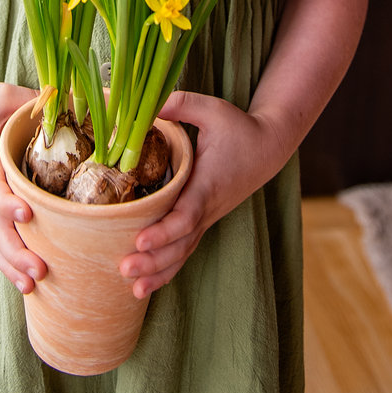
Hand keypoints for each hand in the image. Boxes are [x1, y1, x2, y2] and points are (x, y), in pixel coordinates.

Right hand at [0, 82, 47, 294]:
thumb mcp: (0, 95)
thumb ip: (30, 102)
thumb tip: (69, 104)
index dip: (7, 202)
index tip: (26, 214)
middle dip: (16, 251)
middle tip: (40, 270)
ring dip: (11, 265)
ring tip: (34, 285)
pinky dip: (5, 262)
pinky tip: (24, 282)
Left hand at [119, 90, 285, 299]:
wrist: (267, 148)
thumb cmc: (238, 127)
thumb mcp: (212, 109)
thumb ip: (181, 105)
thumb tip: (148, 104)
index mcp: (208, 184)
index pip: (186, 215)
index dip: (164, 231)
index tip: (140, 239)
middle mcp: (208, 208)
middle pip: (180, 243)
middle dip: (153, 259)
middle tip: (124, 269)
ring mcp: (207, 218)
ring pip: (183, 253)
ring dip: (158, 272)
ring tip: (131, 287)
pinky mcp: (204, 221)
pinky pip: (184, 251)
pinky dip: (166, 270)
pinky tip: (144, 286)